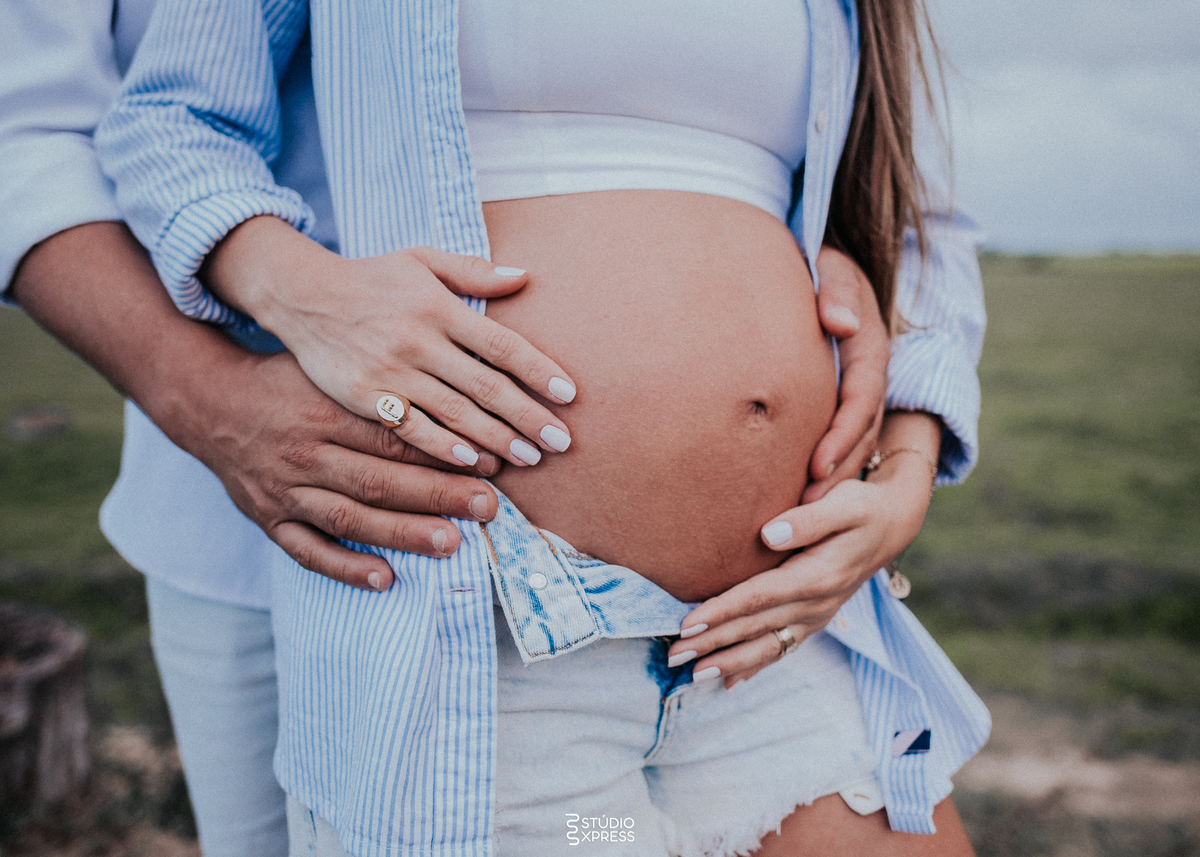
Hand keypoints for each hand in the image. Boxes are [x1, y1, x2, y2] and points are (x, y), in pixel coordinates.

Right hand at [170, 348, 505, 590]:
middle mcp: (304, 451)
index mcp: (324, 407)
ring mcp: (283, 489)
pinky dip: (344, 567)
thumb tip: (457, 375)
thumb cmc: (287, 378)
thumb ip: (383, 372)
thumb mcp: (329, 362)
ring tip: (452, 544)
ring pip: (348, 516)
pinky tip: (385, 580)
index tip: (489, 462)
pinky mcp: (267, 518)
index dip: (443, 451)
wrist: (209, 402)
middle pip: (378, 479)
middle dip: (438, 495)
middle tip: (489, 506)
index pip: (392, 435)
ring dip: (402, 534)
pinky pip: (306, 549)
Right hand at [204, 217, 577, 468]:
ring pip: (452, 412)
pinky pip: (410, 428)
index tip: (568, 395)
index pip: (500, 343)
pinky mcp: (363, 396)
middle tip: (560, 443)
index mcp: (438, 306)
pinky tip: (472, 463)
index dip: (538, 370)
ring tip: (528, 458)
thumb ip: (472, 271)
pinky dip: (442, 447)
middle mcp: (417, 340)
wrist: (300, 295)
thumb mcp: (420, 259)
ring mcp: (389, 371)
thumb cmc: (371, 278)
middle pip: (484, 385)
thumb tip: (525, 276)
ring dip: (494, 438)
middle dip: (526, 416)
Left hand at [668, 412, 940, 687]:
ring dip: (730, 662)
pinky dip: (756, 667)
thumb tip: (770, 533)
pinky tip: (730, 682)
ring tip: (695, 675)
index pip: (760, 597)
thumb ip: (809, 518)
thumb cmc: (862, 506)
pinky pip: (783, 649)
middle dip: (714, 643)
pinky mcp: (815, 619)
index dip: (723, 610)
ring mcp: (817, 616)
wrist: (892, 524)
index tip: (687, 622)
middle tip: (673, 655)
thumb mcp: (845, 503)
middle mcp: (817, 603)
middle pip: (757, 627)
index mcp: (818, 576)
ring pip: (768, 646)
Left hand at [807, 246, 889, 500]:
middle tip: (805, 511)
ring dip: (831, 482)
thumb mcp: (830, 264)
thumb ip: (834, 288)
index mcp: (870, 346)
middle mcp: (869, 375)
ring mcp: (857, 391)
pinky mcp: (840, 402)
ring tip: (799, 517)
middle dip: (836, 474)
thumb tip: (841, 323)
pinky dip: (821, 469)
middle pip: (860, 434)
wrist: (818, 266)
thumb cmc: (818, 263)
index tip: (816, 465)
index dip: (842, 435)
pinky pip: (837, 440)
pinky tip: (791, 497)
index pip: (862, 398)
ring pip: (853, 444)